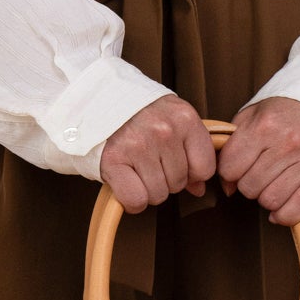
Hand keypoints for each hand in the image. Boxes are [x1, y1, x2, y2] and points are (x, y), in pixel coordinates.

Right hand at [99, 94, 215, 213]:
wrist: (94, 100)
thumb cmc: (136, 112)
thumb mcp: (171, 119)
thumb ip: (190, 150)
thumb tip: (199, 188)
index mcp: (184, 118)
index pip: (205, 168)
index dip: (191, 173)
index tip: (175, 164)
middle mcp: (164, 131)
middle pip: (179, 184)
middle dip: (165, 180)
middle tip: (147, 162)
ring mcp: (139, 146)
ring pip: (158, 195)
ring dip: (146, 189)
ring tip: (134, 168)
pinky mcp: (114, 161)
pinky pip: (136, 200)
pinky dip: (131, 200)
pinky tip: (125, 183)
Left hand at [216, 98, 299, 225]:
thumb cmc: (287, 113)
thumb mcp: (253, 116)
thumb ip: (233, 146)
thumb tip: (227, 186)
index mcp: (265, 125)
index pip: (230, 168)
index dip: (229, 172)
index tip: (238, 168)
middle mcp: (289, 142)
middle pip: (250, 187)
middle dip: (249, 185)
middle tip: (259, 175)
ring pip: (272, 200)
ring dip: (268, 199)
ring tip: (274, 184)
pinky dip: (286, 215)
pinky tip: (281, 210)